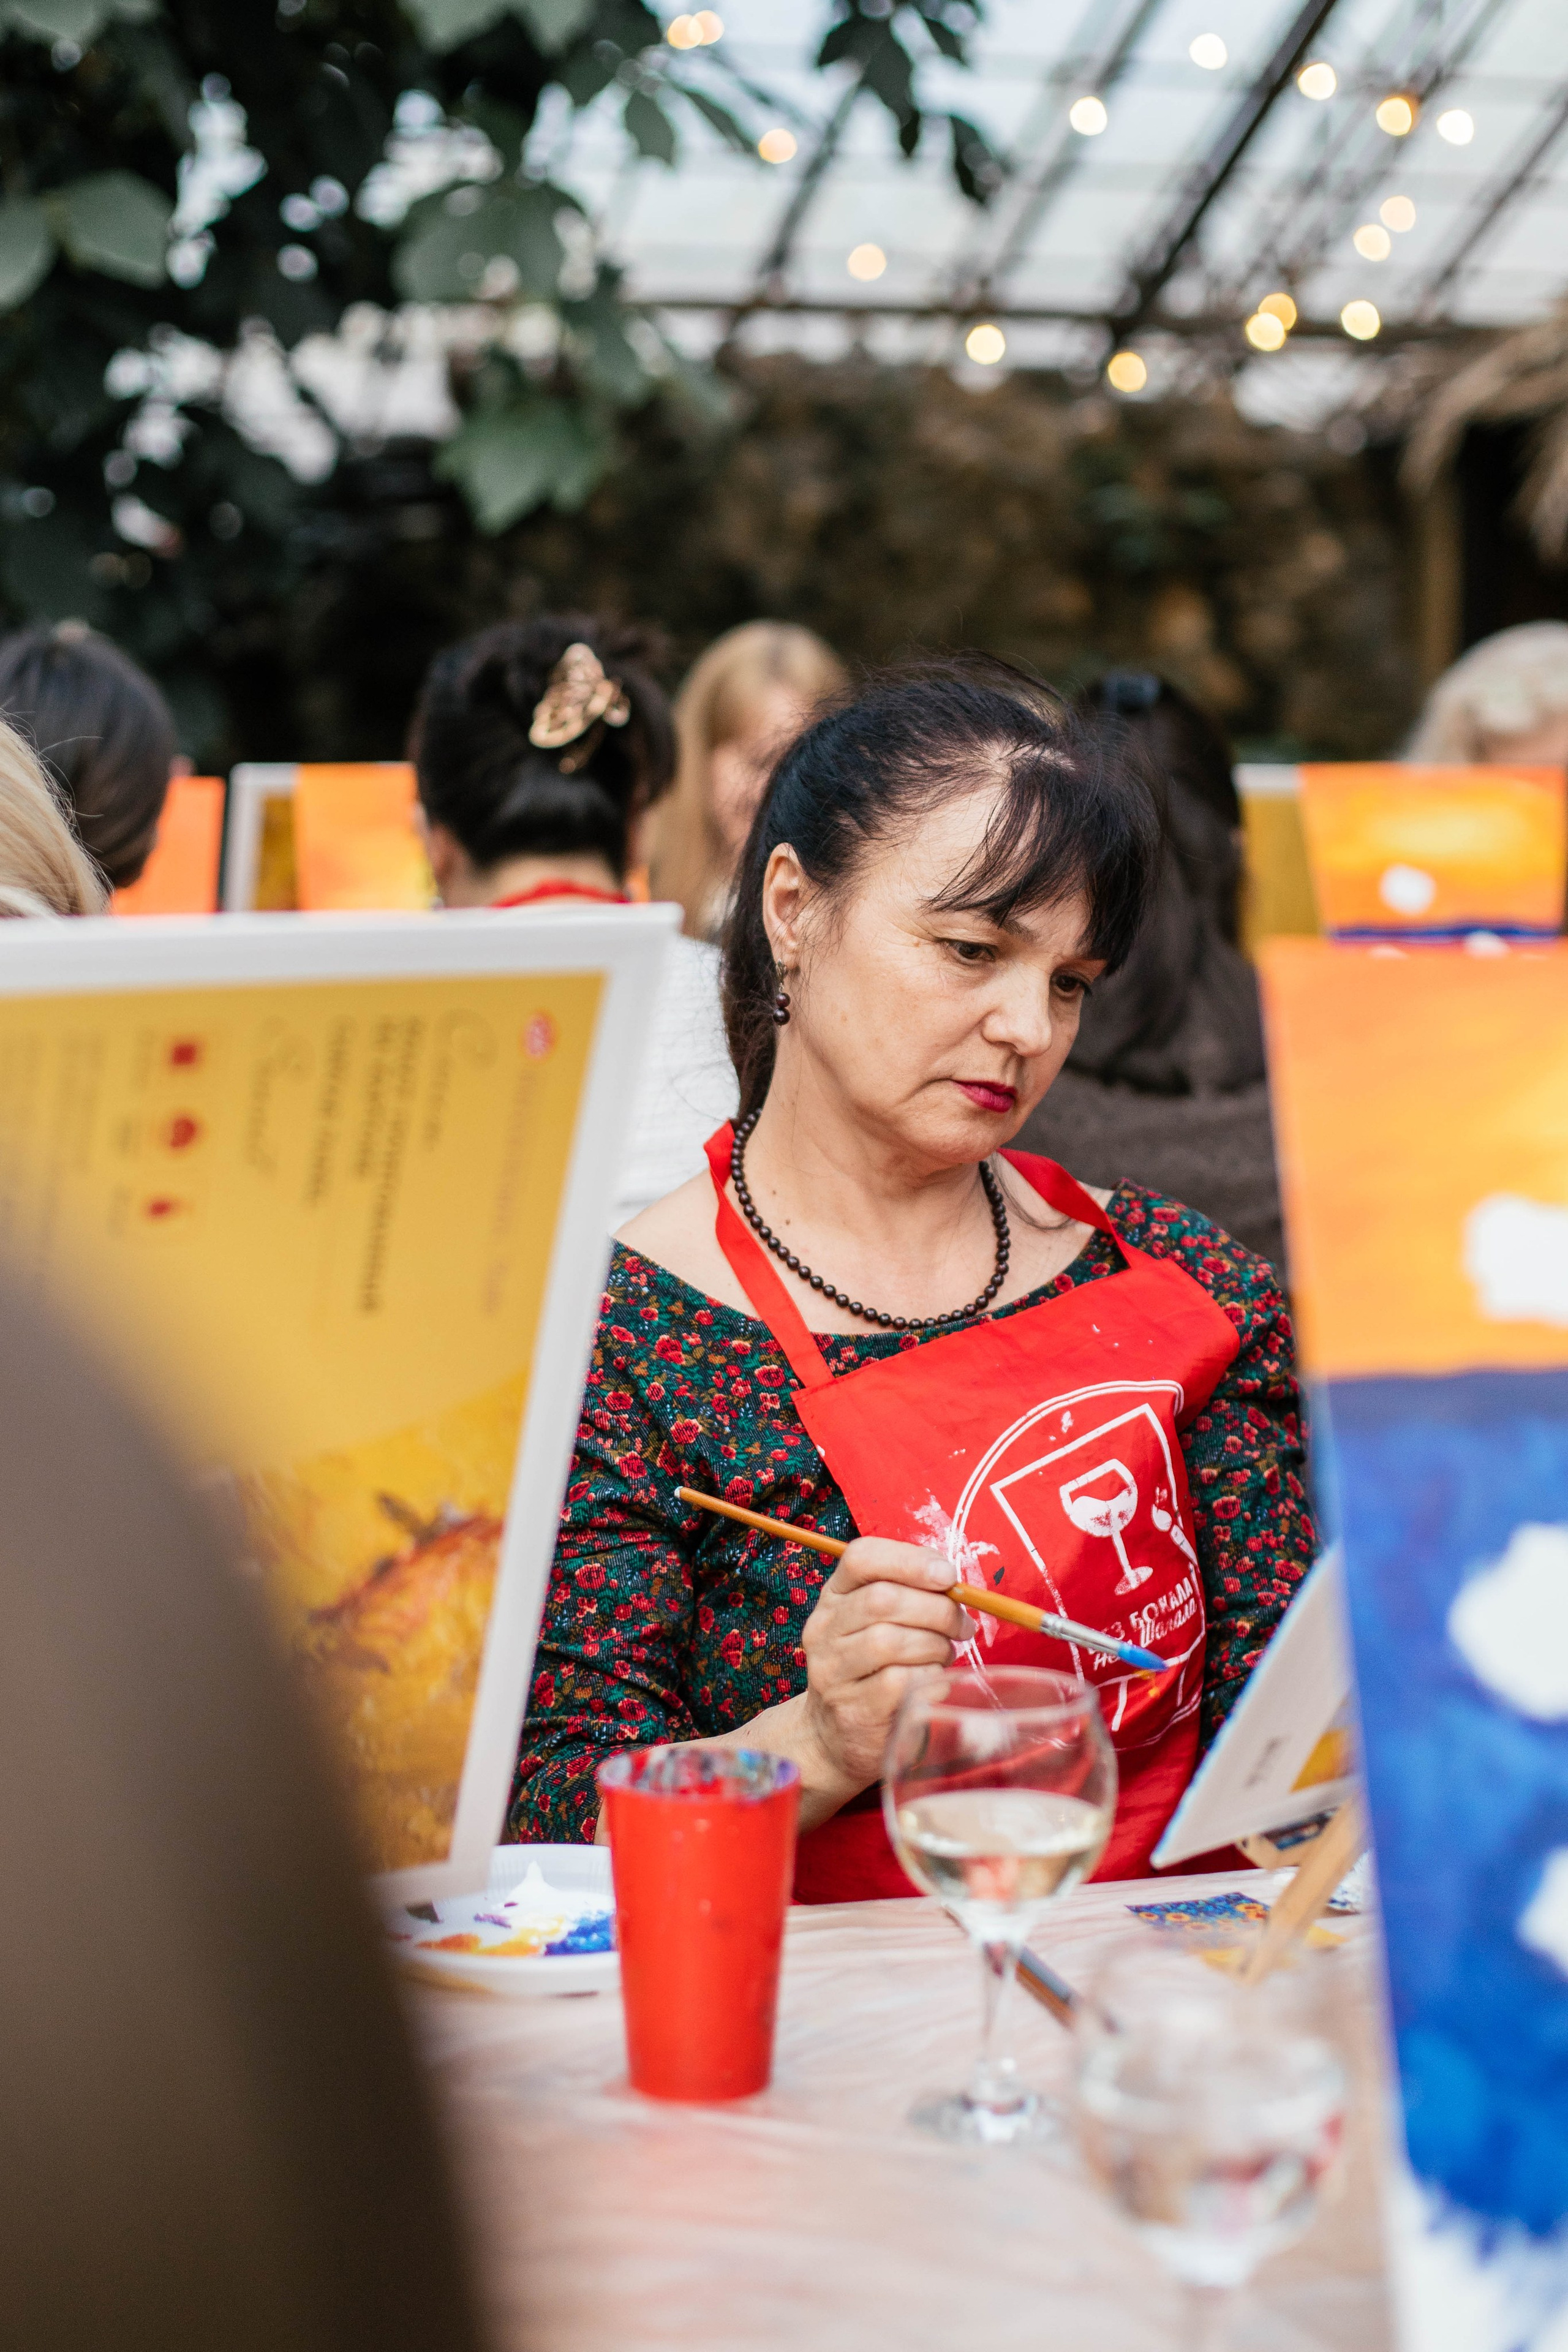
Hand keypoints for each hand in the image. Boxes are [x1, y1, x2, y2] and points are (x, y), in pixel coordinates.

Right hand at [798, 1538, 967, 1800]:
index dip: (910, 1560)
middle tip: (962, 1625)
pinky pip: (904, 1682)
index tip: (947, 1575)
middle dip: (938, 1609)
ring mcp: (833, 1672)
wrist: (837, 1736)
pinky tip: (933, 1681)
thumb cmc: (874, 1669)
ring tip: (944, 1654)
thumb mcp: (880, 1622)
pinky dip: (931, 1677)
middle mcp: (825, 1629)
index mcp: (834, 1596)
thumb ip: (910, 1594)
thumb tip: (953, 1583)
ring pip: (893, 1641)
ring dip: (936, 1646)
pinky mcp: (855, 1710)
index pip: (861, 1558)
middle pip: (883, 1600)